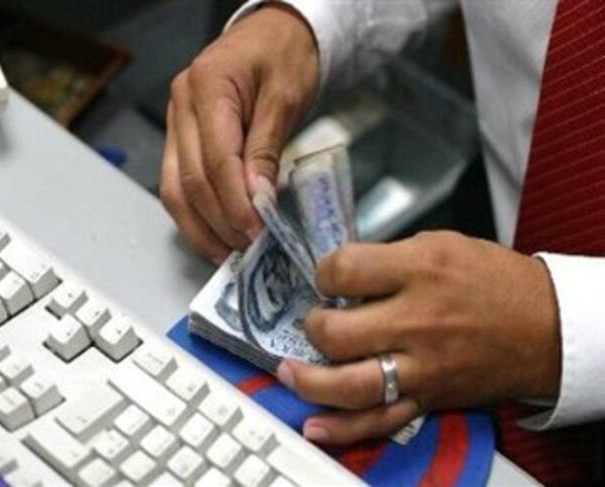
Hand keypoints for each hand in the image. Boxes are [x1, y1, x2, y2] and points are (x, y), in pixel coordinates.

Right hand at [160, 5, 318, 263]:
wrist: (274, 33)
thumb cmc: (284, 56)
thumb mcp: (286, 97)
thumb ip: (267, 148)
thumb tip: (258, 198)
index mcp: (206, 86)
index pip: (215, 160)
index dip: (235, 203)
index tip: (257, 232)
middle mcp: (181, 107)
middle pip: (190, 180)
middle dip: (220, 221)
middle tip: (249, 248)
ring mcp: (176, 124)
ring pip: (175, 189)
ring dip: (200, 228)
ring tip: (228, 254)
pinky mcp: (181, 139)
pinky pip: (178, 184)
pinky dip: (195, 215)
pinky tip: (214, 235)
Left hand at [276, 231, 560, 444]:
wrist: (545, 327)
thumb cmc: (493, 281)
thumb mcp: (440, 245)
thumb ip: (388, 258)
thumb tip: (343, 274)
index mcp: (419, 272)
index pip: (344, 271)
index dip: (324, 272)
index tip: (328, 277)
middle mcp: (417, 321)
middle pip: (337, 332)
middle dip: (313, 325)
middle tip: (318, 320)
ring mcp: (422, 366)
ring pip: (349, 384)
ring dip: (309, 380)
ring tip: (289, 370)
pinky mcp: (428, 397)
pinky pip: (380, 420)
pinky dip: (343, 428)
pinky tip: (315, 425)